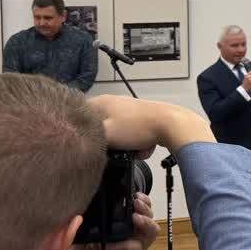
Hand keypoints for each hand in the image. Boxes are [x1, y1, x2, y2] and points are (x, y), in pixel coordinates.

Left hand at [55, 193, 158, 249]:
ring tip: (136, 216)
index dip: (136, 200)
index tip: (131, 192)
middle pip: (147, 218)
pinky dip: (130, 244)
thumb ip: (81, 226)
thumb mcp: (75, 243)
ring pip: (150, 233)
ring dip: (146, 221)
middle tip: (136, 200)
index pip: (132, 211)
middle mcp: (128, 240)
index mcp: (115, 232)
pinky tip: (116, 243)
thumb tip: (82, 204)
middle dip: (145, 206)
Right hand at [91, 95, 213, 153]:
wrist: (172, 126)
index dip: (79, 131)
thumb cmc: (138, 127)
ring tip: (133, 147)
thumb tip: (80, 142)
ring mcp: (130, 111)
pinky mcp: (142, 120)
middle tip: (115, 146)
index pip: (78, 115)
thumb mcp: (105, 134)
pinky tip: (143, 147)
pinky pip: (133, 138)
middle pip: (100, 129)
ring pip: (118, 136)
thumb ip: (88, 137)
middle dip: (109, 142)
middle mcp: (115, 103)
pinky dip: (138, 146)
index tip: (84, 142)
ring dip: (126, 147)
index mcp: (102, 101)